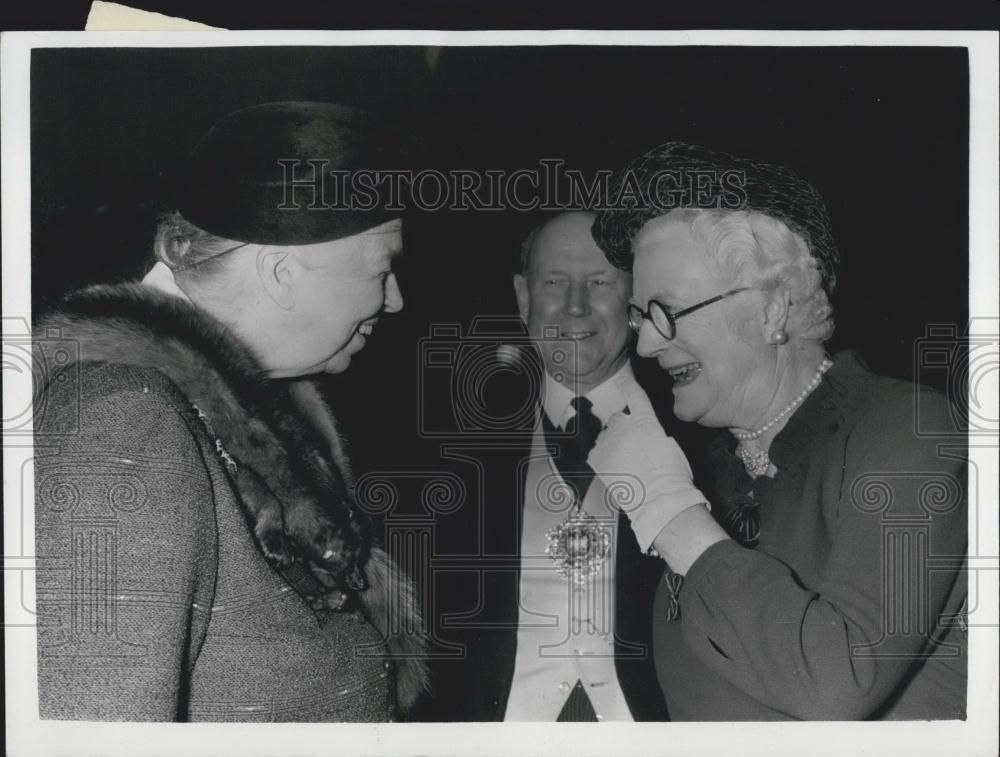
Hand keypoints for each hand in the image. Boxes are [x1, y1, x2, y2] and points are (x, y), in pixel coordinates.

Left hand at [588, 373, 709, 551]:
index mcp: (646, 421)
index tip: (622, 380)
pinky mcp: (597, 459)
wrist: (658, 498)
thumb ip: (653, 432)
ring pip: (605, 436)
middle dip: (623, 429)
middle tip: (634, 449)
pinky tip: (615, 468)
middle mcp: (624, 427)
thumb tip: (645, 434)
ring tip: (626, 463)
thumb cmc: (671, 476)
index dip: (628, 385)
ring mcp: (608, 443)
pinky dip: (602, 457)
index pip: (635, 396)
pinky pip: (596, 451)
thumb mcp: (670, 445)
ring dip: (613, 443)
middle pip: (617, 419)